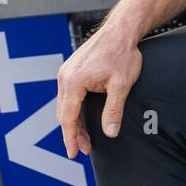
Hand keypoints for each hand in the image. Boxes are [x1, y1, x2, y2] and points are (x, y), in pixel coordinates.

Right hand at [56, 23, 142, 157]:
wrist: (121, 31)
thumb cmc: (122, 54)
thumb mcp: (121, 85)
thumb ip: (113, 110)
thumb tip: (110, 133)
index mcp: (73, 82)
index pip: (68, 118)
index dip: (71, 138)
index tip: (73, 153)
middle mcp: (65, 76)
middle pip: (64, 113)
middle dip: (73, 133)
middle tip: (84, 149)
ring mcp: (66, 72)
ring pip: (65, 105)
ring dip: (74, 122)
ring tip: (86, 138)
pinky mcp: (71, 69)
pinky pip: (68, 95)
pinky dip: (74, 109)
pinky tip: (82, 118)